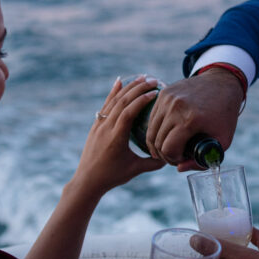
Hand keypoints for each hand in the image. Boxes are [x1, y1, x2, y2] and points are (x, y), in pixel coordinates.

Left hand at [71, 77, 165, 200]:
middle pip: (121, 102)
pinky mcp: (95, 125)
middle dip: (137, 89)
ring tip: (141, 78)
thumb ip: (153, 163)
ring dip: (128, 88)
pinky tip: (119, 82)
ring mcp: (99, 125)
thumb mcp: (135, 170)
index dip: (142, 100)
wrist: (87, 181)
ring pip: (113, 101)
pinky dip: (113, 92)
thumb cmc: (112, 176)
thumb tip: (171, 156)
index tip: (155, 92)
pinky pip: (105, 105)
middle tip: (152, 80)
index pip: (128, 113)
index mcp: (116, 137)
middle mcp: (106, 128)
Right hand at [145, 69, 243, 169]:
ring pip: (151, 130)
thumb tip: (179, 168)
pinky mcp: (164, 93)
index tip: (181, 159)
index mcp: (190, 119)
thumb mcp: (222, 140)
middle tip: (176, 155)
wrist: (222, 83)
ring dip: (158, 143)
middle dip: (165, 154)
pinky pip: (153, 117)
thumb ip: (202, 160)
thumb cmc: (225, 114)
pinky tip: (168, 134)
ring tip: (171, 146)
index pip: (168, 148)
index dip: (173, 159)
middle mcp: (175, 107)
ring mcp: (167, 98)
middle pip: (157, 141)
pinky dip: (157, 129)